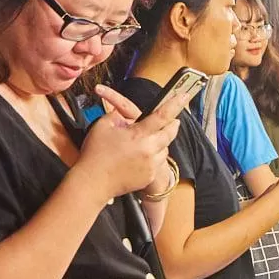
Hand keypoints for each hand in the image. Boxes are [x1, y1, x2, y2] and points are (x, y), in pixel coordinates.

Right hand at [77, 84, 187, 199]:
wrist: (93, 183)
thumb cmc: (95, 153)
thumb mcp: (103, 125)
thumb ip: (117, 115)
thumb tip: (126, 115)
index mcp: (138, 134)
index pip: (162, 116)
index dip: (175, 104)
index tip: (185, 95)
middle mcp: (149, 149)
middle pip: (170, 133)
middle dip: (172, 124)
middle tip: (172, 120)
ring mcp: (151, 164)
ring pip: (164, 149)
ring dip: (160, 142)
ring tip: (145, 142)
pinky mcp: (149, 176)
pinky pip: (157, 162)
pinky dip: (152, 157)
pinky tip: (138, 157)